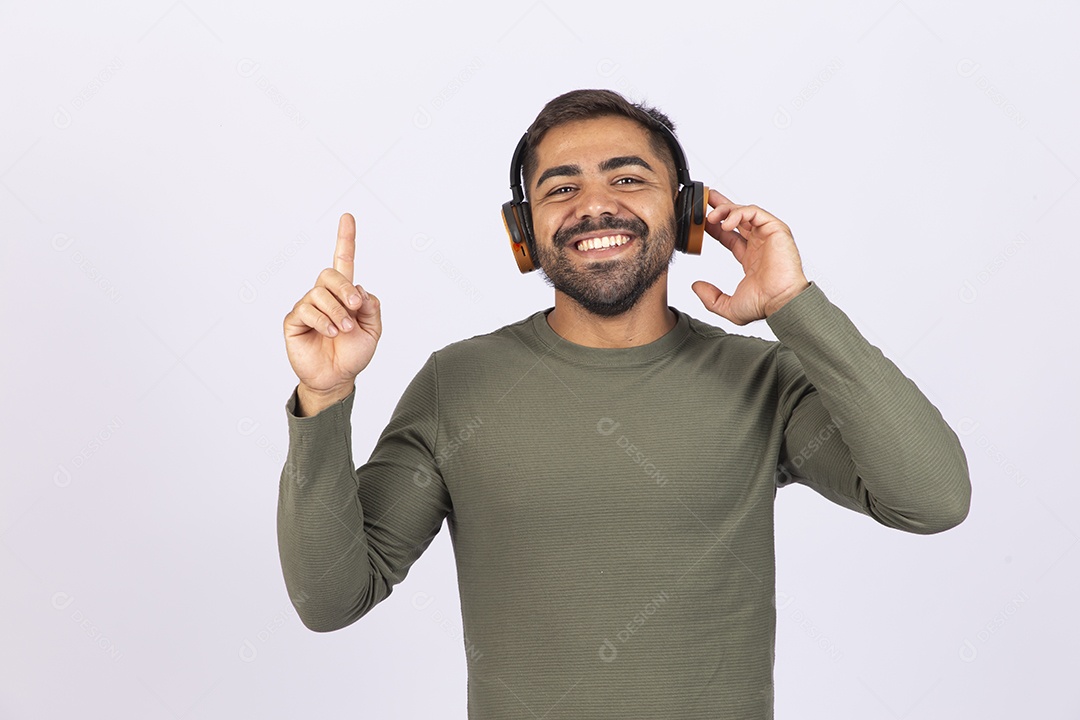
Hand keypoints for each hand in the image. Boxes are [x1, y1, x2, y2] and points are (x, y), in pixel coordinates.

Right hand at [283, 213, 381, 395]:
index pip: (344, 261)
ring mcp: (307, 307)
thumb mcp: (373, 330)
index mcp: (344, 294)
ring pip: (319, 293)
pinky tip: (329, 333)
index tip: (347, 217)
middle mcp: (324, 296)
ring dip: (336, 311)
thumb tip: (359, 289)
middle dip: (344, 288)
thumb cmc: (353, 354)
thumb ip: (371, 307)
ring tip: (342, 329)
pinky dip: (321, 320)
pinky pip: (306, 310)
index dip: (346, 239)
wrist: (337, 378)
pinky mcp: (294, 321)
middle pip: (330, 274)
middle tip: (354, 309)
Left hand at [691, 189, 809, 324]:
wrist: (781, 301)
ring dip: (726, 210)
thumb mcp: (728, 306)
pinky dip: (739, 213)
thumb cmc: (763, 304)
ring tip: (710, 217)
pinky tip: (726, 223)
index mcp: (750, 258)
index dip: (715, 227)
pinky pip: (755, 213)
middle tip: (705, 199)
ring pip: (745, 212)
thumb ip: (710, 298)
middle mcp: (760, 244)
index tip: (701, 222)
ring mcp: (768, 235)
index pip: (730, 236)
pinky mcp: (776, 229)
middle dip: (721, 206)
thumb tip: (696, 287)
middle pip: (738, 218)